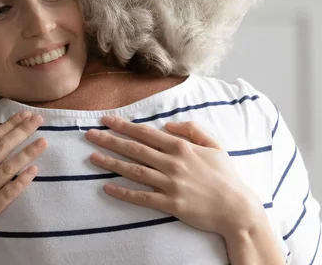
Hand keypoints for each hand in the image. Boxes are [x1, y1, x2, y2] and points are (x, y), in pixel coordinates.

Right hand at [0, 111, 45, 261]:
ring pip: (7, 169)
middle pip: (1, 149)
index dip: (8, 125)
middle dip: (21, 132)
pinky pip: (8, 194)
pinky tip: (34, 170)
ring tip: (43, 142)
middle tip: (38, 120)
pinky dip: (21, 182)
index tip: (24, 115)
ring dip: (27, 153)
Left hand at [85, 117, 264, 238]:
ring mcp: (171, 184)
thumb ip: (192, 130)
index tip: (106, 119)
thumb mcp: (215, 146)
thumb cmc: (226, 176)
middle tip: (89, 134)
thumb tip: (167, 125)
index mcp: (181, 147)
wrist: (238, 209)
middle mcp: (173, 163)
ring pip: (134, 170)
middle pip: (135, 149)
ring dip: (111, 163)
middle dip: (110, 140)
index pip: (146, 133)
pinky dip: (124, 193)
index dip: (124, 126)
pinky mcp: (171, 204)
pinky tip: (107, 188)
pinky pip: (142, 197)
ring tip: (92, 157)